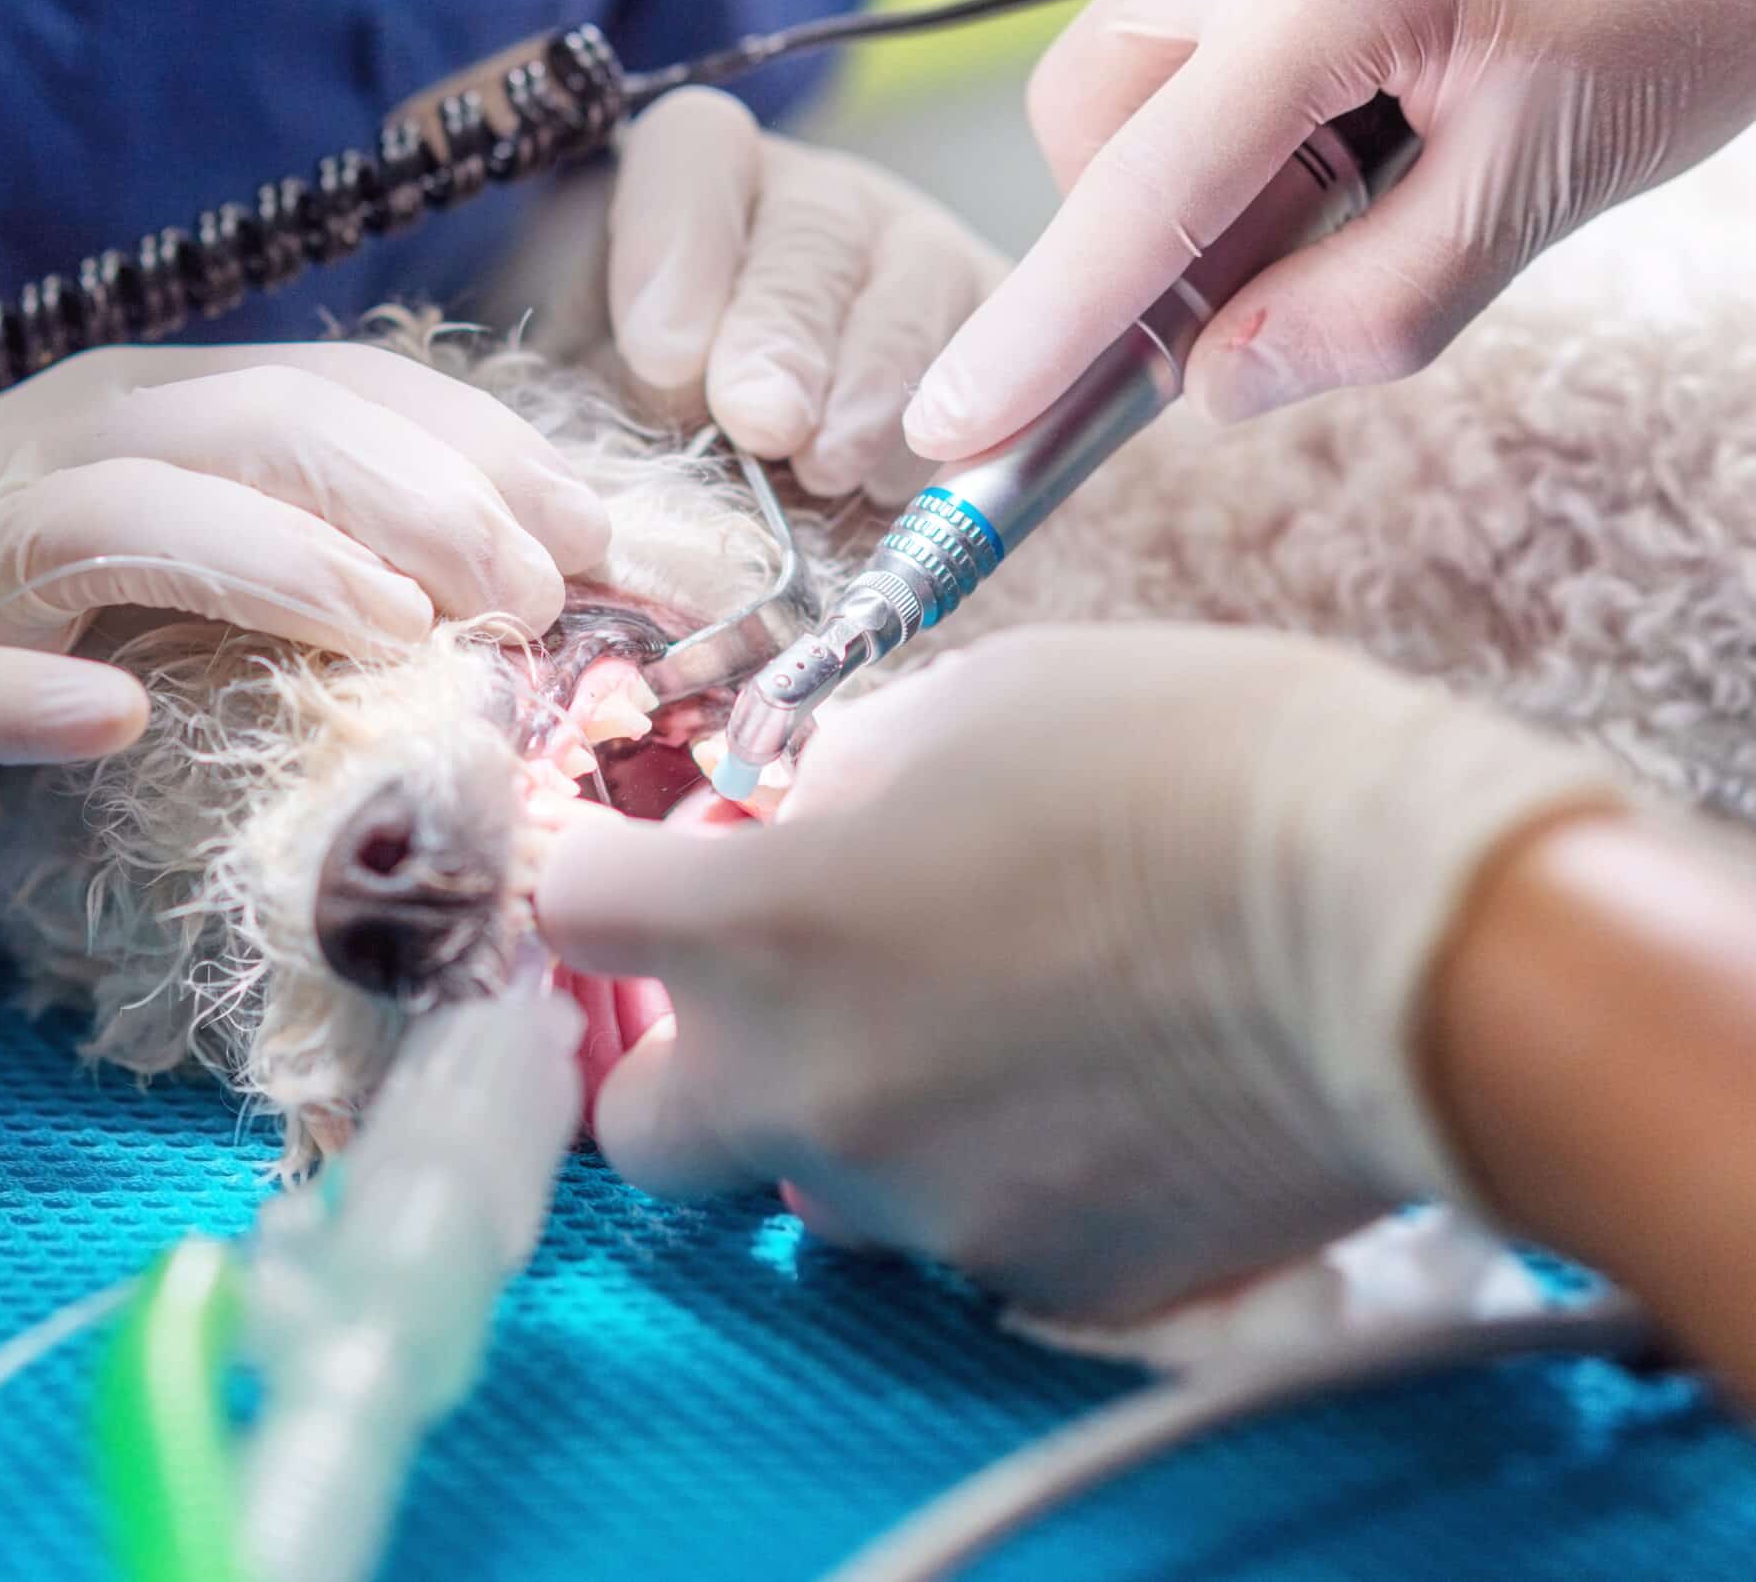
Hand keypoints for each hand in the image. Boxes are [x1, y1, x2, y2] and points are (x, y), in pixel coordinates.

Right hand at [0, 341, 608, 957]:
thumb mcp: (160, 559)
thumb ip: (302, 553)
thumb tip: (515, 593)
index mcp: (153, 418)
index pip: (343, 393)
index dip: (486, 452)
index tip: (612, 538)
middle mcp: (65, 451)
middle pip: (256, 427)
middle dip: (419, 492)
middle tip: (540, 587)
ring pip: (118, 515)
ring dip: (269, 562)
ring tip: (397, 629)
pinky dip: (27, 693)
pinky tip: (112, 721)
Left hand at [536, 624, 1622, 1321]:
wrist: (1412, 930)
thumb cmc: (1196, 764)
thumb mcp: (979, 698)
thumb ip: (843, 774)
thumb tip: (803, 815)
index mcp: (765, 929)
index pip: (570, 911)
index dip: (603, 876)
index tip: (650, 866)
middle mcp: (809, 1091)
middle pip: (642, 1125)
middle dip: (692, 1057)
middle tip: (792, 994)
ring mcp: (924, 1208)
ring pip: (817, 1186)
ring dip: (861, 1116)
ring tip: (1003, 1032)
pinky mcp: (1048, 1285)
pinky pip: (968, 1238)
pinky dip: (1000, 1177)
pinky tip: (1102, 1100)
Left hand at [607, 86, 1005, 502]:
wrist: (786, 550)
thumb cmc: (664, 469)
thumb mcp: (607, 419)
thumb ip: (614, 396)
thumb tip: (662, 380)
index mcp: (700, 203)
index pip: (696, 149)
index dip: (680, 232)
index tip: (661, 350)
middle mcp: (819, 212)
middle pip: (815, 230)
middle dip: (784, 331)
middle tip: (763, 420)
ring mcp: (924, 266)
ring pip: (920, 292)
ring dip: (871, 390)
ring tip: (828, 469)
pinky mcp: (1012, 344)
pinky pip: (1008, 370)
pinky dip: (956, 438)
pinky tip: (899, 492)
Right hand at [905, 0, 1755, 455]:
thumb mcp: (1549, 177)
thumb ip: (1373, 307)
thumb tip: (1215, 384)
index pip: (1139, 196)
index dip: (1039, 330)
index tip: (954, 428)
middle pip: (1089, 111)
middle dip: (1126, 226)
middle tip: (1251, 291)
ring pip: (1134, 68)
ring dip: (1191, 168)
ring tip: (1355, 179)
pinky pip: (1200, 26)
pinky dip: (1244, 113)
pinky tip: (1368, 118)